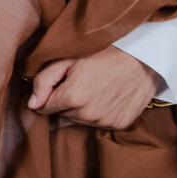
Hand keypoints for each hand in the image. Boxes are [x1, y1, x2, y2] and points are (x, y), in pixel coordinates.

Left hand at [28, 46, 158, 130]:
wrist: (144, 58)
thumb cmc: (104, 53)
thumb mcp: (68, 59)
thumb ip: (44, 81)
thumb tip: (32, 105)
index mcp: (72, 97)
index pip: (43, 108)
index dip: (48, 94)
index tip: (59, 82)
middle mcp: (88, 114)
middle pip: (61, 114)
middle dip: (64, 100)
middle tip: (79, 81)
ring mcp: (105, 121)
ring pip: (79, 120)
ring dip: (81, 108)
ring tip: (94, 87)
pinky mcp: (120, 124)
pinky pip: (98, 123)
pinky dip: (98, 113)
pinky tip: (106, 96)